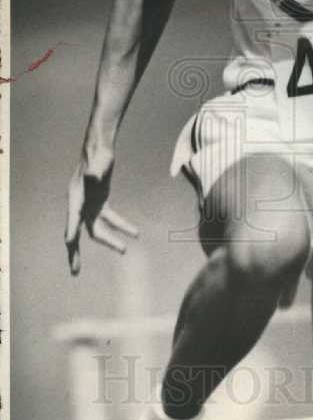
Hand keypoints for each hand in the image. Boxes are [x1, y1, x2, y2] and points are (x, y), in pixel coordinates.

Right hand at [65, 152, 138, 275]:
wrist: (100, 147)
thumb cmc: (98, 154)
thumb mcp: (98, 163)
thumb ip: (95, 172)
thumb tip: (93, 178)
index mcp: (76, 196)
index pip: (72, 217)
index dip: (71, 230)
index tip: (70, 244)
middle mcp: (79, 203)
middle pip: (77, 231)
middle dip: (75, 252)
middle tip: (75, 271)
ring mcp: (89, 204)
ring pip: (95, 229)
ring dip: (109, 241)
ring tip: (124, 250)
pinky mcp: (100, 203)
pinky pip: (109, 219)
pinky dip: (121, 226)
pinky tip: (136, 233)